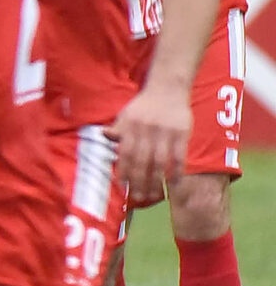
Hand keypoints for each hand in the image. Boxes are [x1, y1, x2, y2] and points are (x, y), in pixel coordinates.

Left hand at [110, 82, 188, 204]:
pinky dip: (176, 171)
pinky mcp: (181, 133)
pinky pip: (179, 156)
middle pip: (142, 162)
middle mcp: (146, 131)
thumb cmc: (143, 106)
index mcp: (130, 128)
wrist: (168, 88)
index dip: (124, 171)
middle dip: (139, 182)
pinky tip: (173, 183)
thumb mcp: (125, 115)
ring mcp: (165, 132)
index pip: (125, 154)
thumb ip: (117, 129)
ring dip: (156, 181)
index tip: (123, 186)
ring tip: (154, 195)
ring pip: (160, 162)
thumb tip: (103, 136)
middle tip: (139, 197)